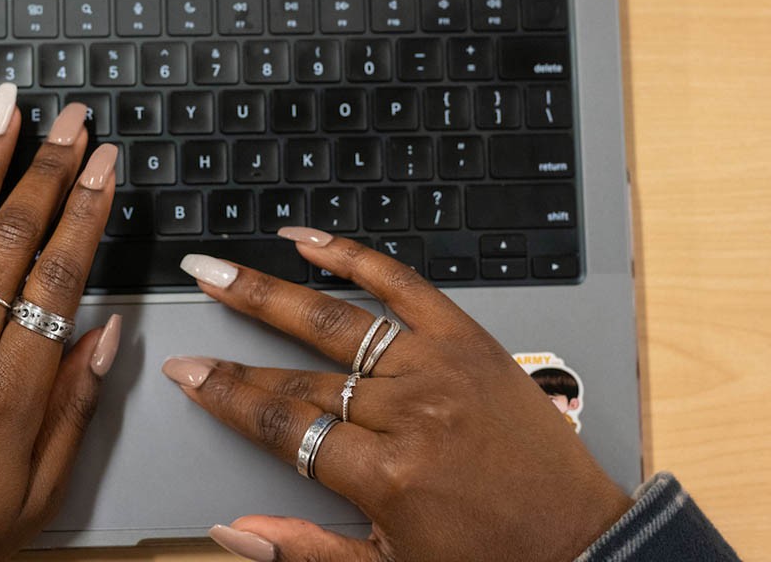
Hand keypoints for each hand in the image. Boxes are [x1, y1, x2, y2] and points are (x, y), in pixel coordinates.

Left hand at [0, 85, 122, 561]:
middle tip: (75, 121)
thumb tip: (107, 334)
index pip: (62, 275)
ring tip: (9, 110)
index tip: (107, 166)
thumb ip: (78, 406)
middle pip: (16, 236)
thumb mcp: (40, 490)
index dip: (89, 211)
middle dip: (52, 169)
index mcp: (13, 385)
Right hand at [165, 229, 632, 561]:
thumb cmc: (488, 561)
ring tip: (223, 269)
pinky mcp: (469, 340)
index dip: (226, 396)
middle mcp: (410, 411)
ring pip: (337, 321)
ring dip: (272, 291)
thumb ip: (304, 548)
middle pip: (300, 373)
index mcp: (387, 474)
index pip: (283, 423)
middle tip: (191, 318)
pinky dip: (355, 257)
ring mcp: (440, 367)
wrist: (582, 543)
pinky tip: (312, 242)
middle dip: (234, 352)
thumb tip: (232, 530)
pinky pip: (403, 286)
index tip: (188, 374)